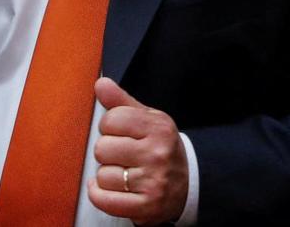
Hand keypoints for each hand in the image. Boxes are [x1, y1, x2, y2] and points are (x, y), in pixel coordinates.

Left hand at [87, 77, 188, 225]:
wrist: (189, 183)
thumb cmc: (162, 148)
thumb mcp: (148, 119)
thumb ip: (121, 102)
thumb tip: (100, 83)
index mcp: (158, 127)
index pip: (111, 119)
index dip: (109, 127)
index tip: (119, 133)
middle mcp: (157, 153)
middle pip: (103, 148)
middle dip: (107, 152)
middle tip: (122, 155)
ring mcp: (152, 181)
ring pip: (102, 175)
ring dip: (107, 176)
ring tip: (123, 173)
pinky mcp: (145, 206)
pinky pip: (104, 199)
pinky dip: (100, 195)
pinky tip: (110, 189)